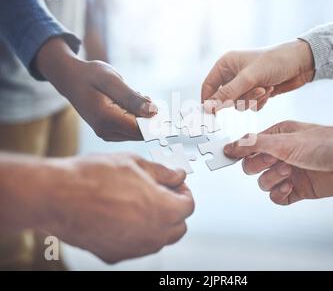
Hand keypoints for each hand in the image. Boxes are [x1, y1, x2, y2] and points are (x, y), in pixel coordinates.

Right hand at [35, 38, 156, 140]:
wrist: (71, 79)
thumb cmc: (91, 75)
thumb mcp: (112, 81)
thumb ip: (132, 98)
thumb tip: (154, 112)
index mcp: (107, 119)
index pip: (142, 129)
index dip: (156, 120)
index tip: (160, 105)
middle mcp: (106, 132)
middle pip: (141, 133)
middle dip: (150, 117)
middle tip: (144, 96)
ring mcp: (107, 135)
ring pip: (138, 132)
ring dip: (142, 116)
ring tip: (133, 96)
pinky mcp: (109, 133)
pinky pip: (131, 130)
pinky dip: (136, 117)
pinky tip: (128, 102)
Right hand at [36, 153, 193, 263]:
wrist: (57, 196)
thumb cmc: (95, 176)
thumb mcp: (135, 163)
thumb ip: (163, 172)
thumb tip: (178, 175)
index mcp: (164, 210)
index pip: (188, 206)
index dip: (183, 191)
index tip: (173, 184)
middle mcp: (153, 235)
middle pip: (178, 227)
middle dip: (174, 209)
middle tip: (159, 192)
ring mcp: (133, 248)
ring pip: (158, 239)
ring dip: (156, 222)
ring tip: (137, 201)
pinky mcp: (113, 254)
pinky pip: (135, 246)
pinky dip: (136, 233)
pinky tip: (120, 215)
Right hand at [201, 40, 314, 112]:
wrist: (301, 63)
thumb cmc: (275, 61)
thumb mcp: (249, 78)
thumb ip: (228, 94)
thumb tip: (209, 107)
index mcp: (226, 65)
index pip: (208, 87)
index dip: (209, 101)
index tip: (213, 115)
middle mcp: (233, 74)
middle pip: (225, 99)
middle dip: (241, 99)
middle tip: (255, 92)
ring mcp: (245, 84)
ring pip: (239, 104)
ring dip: (252, 100)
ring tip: (266, 88)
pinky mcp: (255, 92)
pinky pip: (250, 106)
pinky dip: (259, 103)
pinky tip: (270, 91)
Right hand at [224, 121, 332, 204]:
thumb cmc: (326, 144)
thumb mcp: (285, 141)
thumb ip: (255, 144)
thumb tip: (231, 146)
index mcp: (277, 137)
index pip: (249, 146)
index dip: (240, 152)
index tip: (227, 156)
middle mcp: (281, 154)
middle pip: (252, 166)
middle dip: (260, 166)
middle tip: (274, 161)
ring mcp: (289, 172)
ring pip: (264, 182)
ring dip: (273, 179)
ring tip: (288, 173)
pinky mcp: (298, 189)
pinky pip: (277, 197)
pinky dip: (279, 194)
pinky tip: (290, 188)